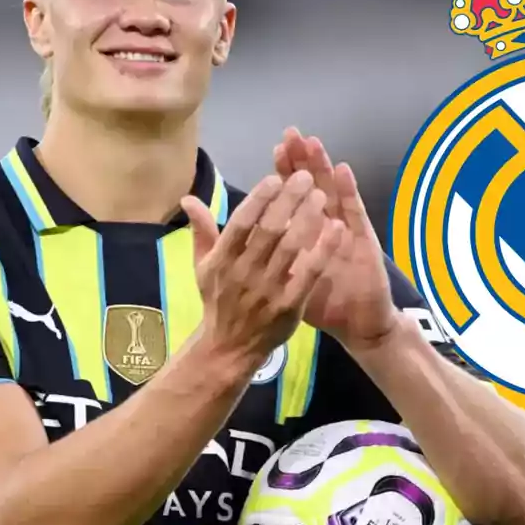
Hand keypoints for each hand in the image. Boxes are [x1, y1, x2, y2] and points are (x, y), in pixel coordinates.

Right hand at [181, 171, 345, 371]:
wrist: (229, 347)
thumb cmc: (218, 300)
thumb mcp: (202, 267)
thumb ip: (201, 231)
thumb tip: (188, 198)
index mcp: (221, 260)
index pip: (241, 222)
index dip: (259, 198)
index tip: (275, 177)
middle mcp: (243, 273)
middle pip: (269, 230)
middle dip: (289, 200)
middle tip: (305, 177)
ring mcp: (267, 291)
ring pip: (291, 247)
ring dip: (307, 218)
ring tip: (321, 195)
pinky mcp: (290, 306)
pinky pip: (309, 273)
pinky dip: (323, 249)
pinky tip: (336, 229)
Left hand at [273, 127, 398, 349]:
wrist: (358, 325)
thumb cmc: (322, 303)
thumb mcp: (287, 280)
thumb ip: (266, 258)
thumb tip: (240, 245)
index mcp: (306, 233)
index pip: (292, 197)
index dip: (284, 174)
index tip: (275, 149)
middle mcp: (326, 225)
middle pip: (313, 186)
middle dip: (302, 161)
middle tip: (292, 134)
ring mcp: (345, 230)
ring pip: (333, 193)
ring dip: (323, 168)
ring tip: (313, 143)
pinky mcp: (363, 240)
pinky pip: (354, 213)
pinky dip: (349, 191)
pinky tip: (343, 170)